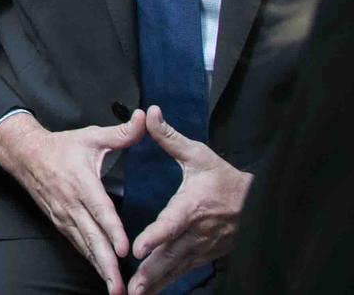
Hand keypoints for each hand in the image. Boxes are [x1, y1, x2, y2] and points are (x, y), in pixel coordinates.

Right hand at [0, 110, 146, 294]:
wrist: (25, 154)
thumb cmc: (62, 146)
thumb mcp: (92, 136)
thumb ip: (122, 132)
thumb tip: (146, 118)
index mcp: (82, 182)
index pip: (100, 210)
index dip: (112, 230)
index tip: (124, 249)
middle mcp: (72, 203)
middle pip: (92, 237)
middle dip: (107, 263)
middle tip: (122, 286)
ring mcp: (64, 215)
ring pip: (84, 246)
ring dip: (99, 268)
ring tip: (115, 289)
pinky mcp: (60, 222)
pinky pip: (77, 244)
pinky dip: (90, 260)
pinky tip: (102, 273)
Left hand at [126, 106, 249, 293]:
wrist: (258, 202)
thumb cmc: (225, 178)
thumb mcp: (198, 155)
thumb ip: (169, 137)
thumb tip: (149, 112)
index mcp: (193, 206)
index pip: (171, 224)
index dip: (155, 237)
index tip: (138, 249)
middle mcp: (197, 231)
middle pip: (171, 255)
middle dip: (150, 272)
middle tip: (130, 286)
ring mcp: (203, 246)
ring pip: (177, 267)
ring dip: (157, 281)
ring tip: (136, 293)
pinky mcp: (206, 254)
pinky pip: (185, 270)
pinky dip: (169, 281)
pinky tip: (153, 290)